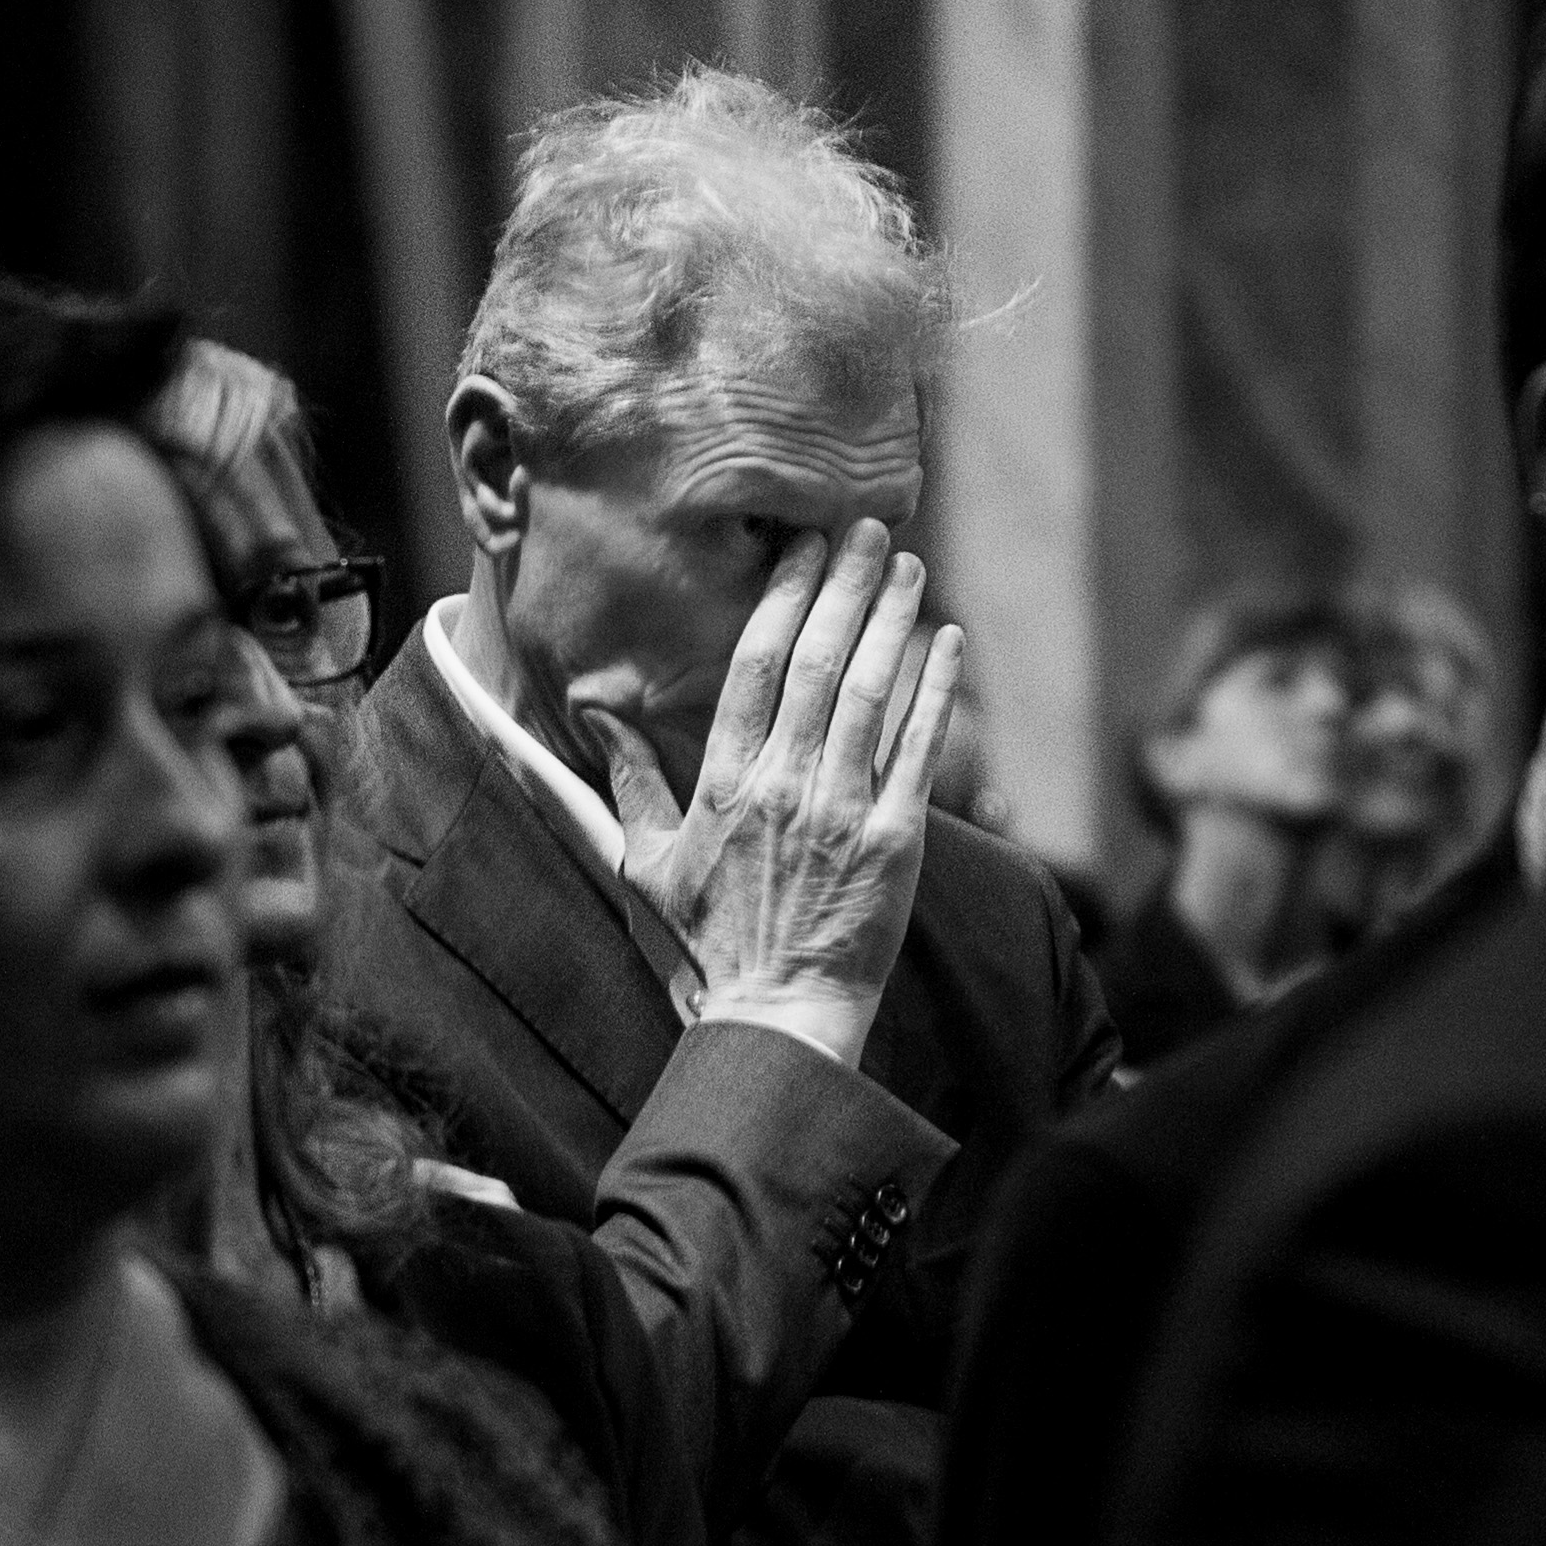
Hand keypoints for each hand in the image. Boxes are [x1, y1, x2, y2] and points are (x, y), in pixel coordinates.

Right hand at [576, 523, 965, 1066]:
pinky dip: (936, 692)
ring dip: (892, 621)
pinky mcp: (895, 842)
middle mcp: (782, 784)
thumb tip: (596, 718)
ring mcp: (841, 811)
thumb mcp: (649, 864)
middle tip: (871, 530)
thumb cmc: (709, 945)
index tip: (804, 549)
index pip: (754, 665)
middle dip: (845, 586)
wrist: (776, 1016)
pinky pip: (918, 751)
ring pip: (869, 692)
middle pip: (816, 661)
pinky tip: (949, 642)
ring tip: (910, 567)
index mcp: (724, 781)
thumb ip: (629, 784)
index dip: (784, 597)